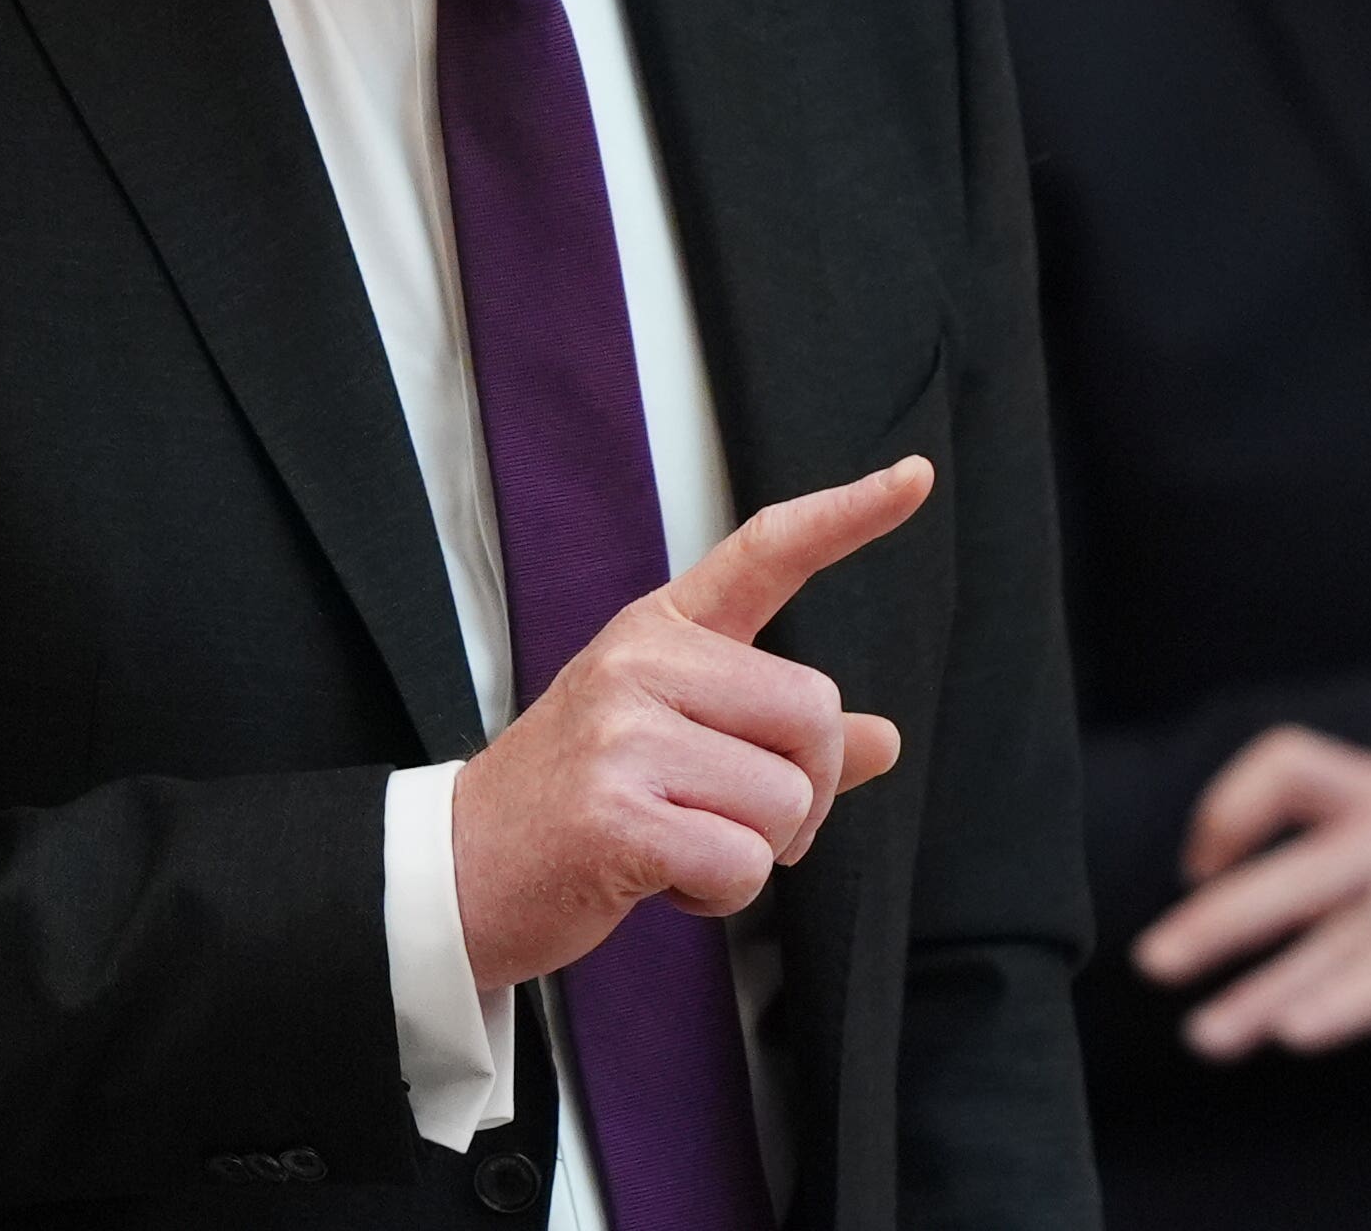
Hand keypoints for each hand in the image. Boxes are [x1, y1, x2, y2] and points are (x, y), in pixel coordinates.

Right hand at [452, 457, 928, 993]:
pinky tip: (661, 880)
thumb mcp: (673, 743)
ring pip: (787, 799)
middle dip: (806, 790)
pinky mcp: (615, 816)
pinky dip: (721, 892)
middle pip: (815, 713)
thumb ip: (775, 734)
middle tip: (735, 819)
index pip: (767, 551)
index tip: (916, 478)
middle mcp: (641, 663)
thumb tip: (885, 740)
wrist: (454, 872)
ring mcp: (622, 736)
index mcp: (658, 631)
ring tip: (679, 846)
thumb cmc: (574, 804)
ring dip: (755, 851)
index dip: (849, 515)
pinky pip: (744, 862)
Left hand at [1132, 729, 1370, 1057]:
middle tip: (1154, 962)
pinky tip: (1300, 1033)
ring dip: (1260, 991)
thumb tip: (1272, 927)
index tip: (1196, 863)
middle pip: (1290, 865)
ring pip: (1332, 936)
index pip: (1289, 763)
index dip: (1229, 808)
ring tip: (1207, 1034)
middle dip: (1213, 920)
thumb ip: (1363, 870)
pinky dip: (1344, 1003)